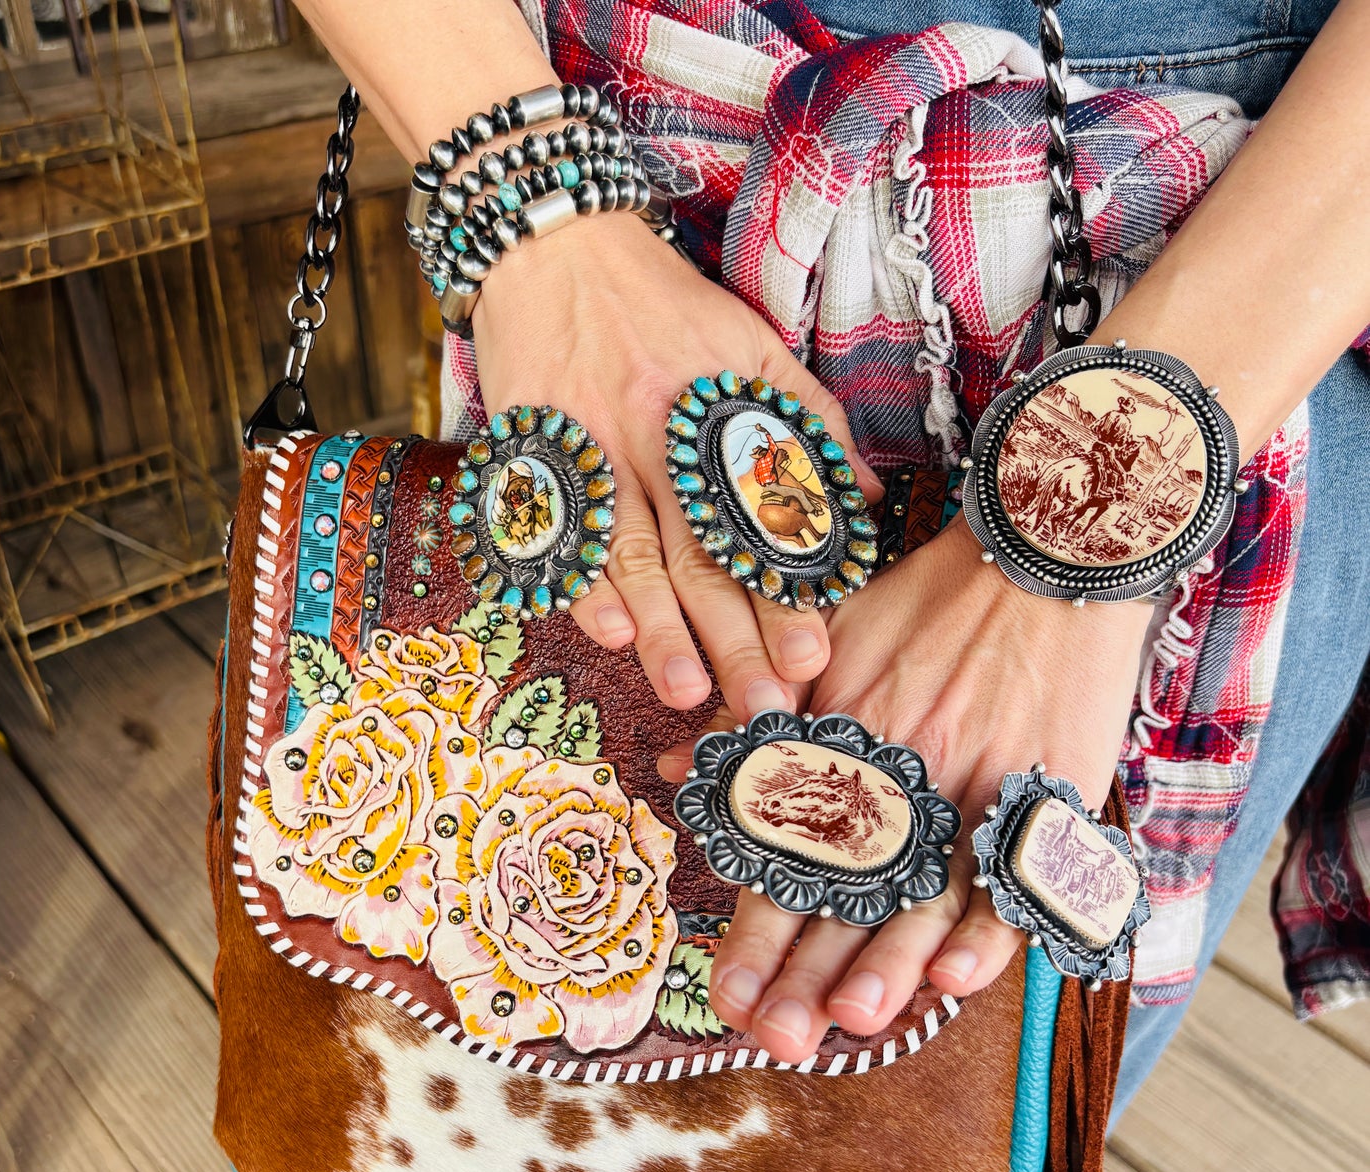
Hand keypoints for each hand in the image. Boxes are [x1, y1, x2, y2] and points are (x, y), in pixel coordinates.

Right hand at [471, 213, 878, 718]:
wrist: (552, 239)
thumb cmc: (662, 301)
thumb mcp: (749, 341)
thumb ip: (806, 418)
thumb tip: (859, 496)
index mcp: (716, 413)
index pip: (759, 520)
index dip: (786, 592)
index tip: (813, 655)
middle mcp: (657, 436)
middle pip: (702, 553)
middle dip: (735, 637)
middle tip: (763, 706)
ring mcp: (593, 446)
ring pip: (633, 552)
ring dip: (661, 629)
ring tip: (689, 693)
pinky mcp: (535, 450)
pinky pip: (558, 529)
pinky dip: (580, 580)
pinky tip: (607, 630)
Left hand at [658, 517, 1152, 1063]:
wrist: (1040, 557)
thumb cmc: (925, 603)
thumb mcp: (822, 647)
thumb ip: (751, 721)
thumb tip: (675, 772)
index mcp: (842, 745)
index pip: (788, 856)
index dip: (758, 932)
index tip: (725, 1000)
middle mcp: (901, 774)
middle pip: (850, 890)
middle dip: (810, 971)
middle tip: (775, 1039)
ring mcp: (975, 784)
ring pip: (926, 892)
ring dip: (889, 961)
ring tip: (851, 1023)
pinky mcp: (1046, 790)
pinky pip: (1015, 872)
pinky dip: (990, 924)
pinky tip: (957, 978)